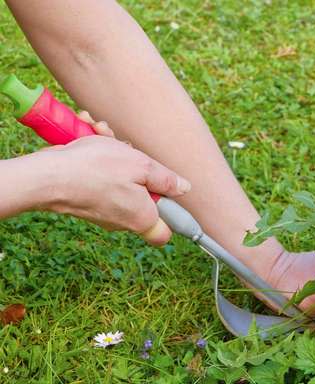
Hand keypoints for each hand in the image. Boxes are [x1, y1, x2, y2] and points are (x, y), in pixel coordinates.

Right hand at [38, 135, 190, 244]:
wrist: (46, 176)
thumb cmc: (95, 170)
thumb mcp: (141, 166)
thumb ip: (166, 180)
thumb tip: (184, 189)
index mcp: (143, 218)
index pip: (165, 232)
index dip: (172, 215)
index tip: (168, 193)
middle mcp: (124, 220)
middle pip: (145, 196)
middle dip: (139, 169)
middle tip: (128, 151)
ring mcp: (105, 211)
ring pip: (122, 181)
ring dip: (116, 155)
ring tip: (102, 136)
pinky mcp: (89, 200)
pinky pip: (102, 179)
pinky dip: (97, 158)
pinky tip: (89, 137)